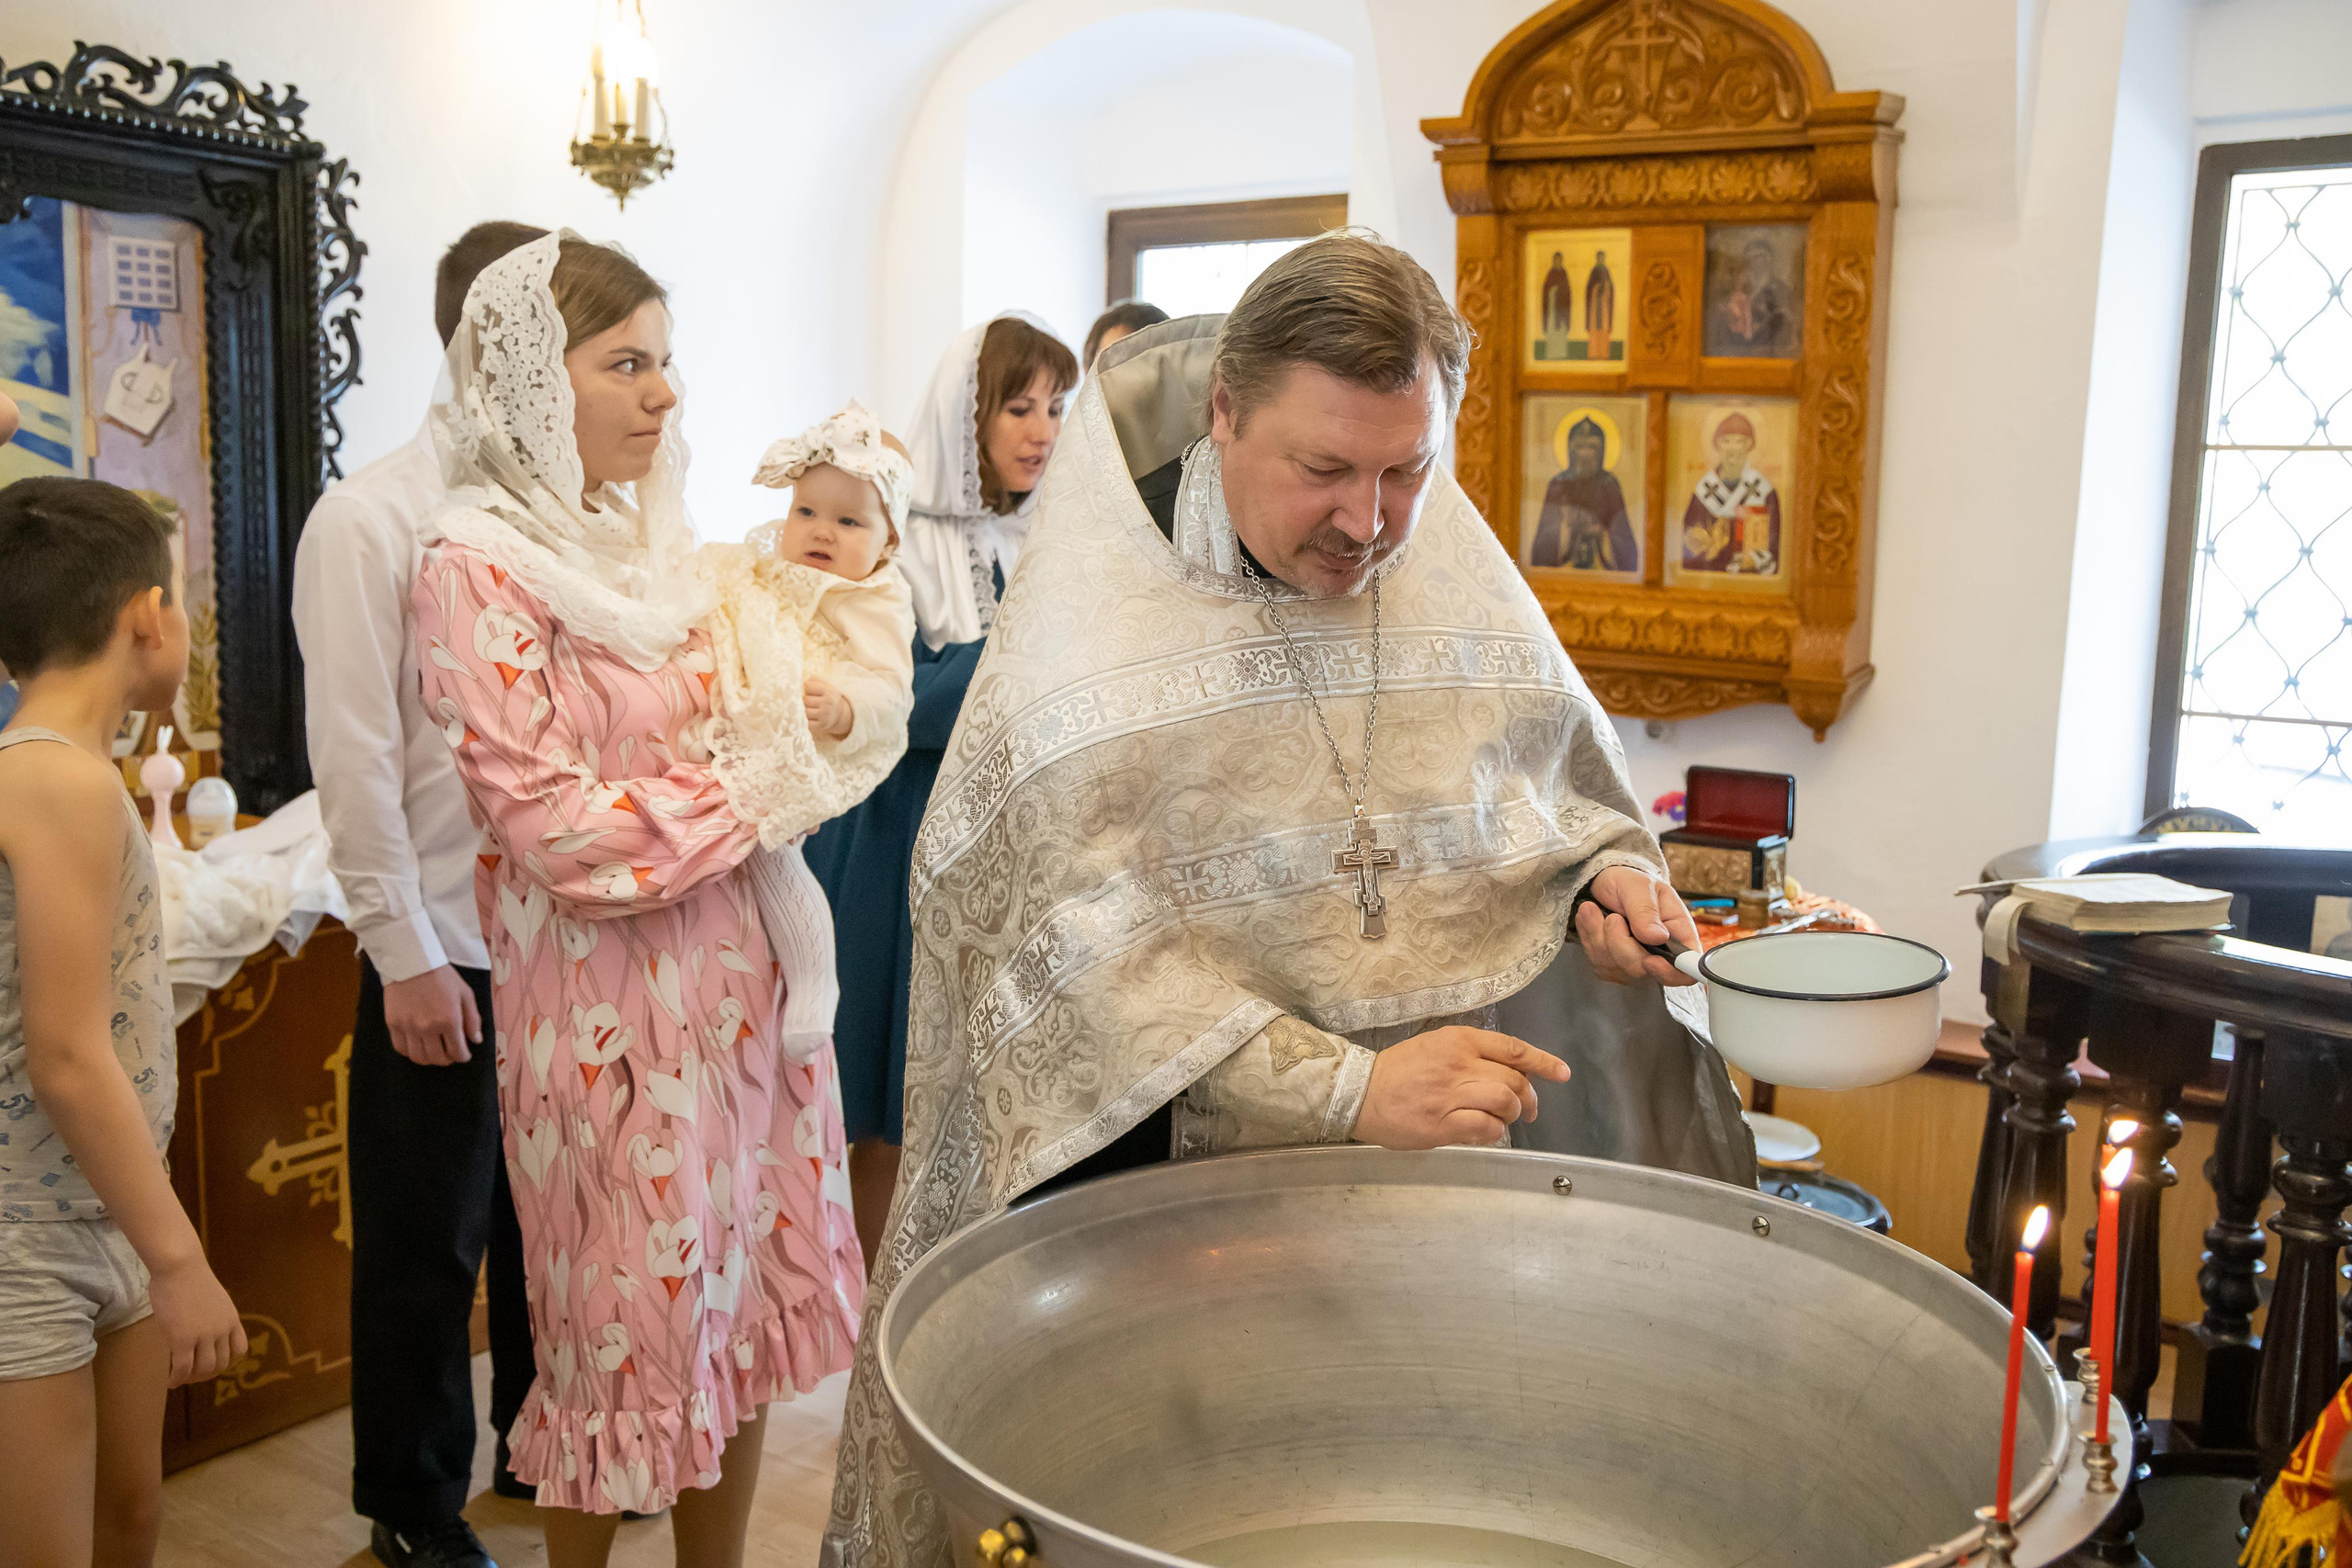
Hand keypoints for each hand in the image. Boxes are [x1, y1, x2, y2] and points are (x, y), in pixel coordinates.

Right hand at [147, 1255, 247, 1386]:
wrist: (179, 1265)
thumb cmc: (189, 1278)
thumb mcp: (212, 1299)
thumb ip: (212, 1316)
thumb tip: (203, 1328)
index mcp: (231, 1319)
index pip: (240, 1350)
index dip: (228, 1363)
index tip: (215, 1366)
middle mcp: (222, 1329)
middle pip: (222, 1363)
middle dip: (208, 1374)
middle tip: (192, 1375)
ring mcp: (204, 1335)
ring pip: (205, 1369)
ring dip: (193, 1378)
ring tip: (181, 1378)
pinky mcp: (183, 1339)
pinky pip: (183, 1368)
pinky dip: (177, 1379)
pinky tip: (170, 1382)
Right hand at [383, 965, 480, 1065]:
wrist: (412, 962)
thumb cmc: (442, 976)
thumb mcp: (465, 994)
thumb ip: (473, 1019)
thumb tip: (476, 1040)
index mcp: (449, 1020)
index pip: (458, 1052)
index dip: (463, 1056)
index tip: (464, 1054)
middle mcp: (428, 1028)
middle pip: (438, 1059)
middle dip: (448, 1059)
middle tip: (450, 1053)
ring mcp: (408, 1027)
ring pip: (418, 1057)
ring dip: (429, 1059)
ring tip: (434, 1050)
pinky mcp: (393, 1024)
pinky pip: (401, 1048)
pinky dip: (410, 1052)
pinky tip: (417, 1044)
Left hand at [803, 676, 852, 739]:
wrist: (840, 715)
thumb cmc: (829, 698)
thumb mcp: (827, 686)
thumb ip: (816, 680)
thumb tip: (805, 682)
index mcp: (829, 692)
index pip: (808, 686)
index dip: (807, 687)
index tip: (811, 690)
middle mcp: (828, 704)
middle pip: (805, 699)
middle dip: (806, 700)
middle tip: (812, 701)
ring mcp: (824, 716)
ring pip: (805, 711)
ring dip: (805, 710)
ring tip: (812, 709)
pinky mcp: (821, 725)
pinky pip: (806, 722)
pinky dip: (806, 719)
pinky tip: (812, 717)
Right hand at [1352, 1027, 1569, 1149]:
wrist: (1360, 1092)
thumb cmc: (1400, 1070)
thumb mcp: (1436, 1046)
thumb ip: (1471, 1055)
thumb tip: (1510, 1073)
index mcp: (1459, 1040)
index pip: (1513, 1049)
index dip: (1543, 1062)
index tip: (1562, 1074)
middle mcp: (1459, 1064)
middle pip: (1514, 1080)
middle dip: (1529, 1098)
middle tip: (1528, 1110)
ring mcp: (1451, 1095)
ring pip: (1504, 1103)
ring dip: (1512, 1115)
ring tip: (1506, 1121)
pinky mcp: (1442, 1124)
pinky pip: (1485, 1128)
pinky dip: (1495, 1132)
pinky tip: (1487, 1132)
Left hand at [1574, 864, 1699, 986]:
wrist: (1603, 883)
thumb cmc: (1628, 882)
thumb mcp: (1639, 887)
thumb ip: (1646, 911)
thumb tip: (1657, 937)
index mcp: (1678, 933)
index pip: (1687, 969)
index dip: (1670, 973)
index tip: (1650, 960)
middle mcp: (1660, 954)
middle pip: (1641, 970)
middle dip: (1619, 943)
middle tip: (1612, 916)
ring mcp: (1636, 963)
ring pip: (1616, 968)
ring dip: (1598, 937)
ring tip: (1594, 910)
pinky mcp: (1613, 966)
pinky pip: (1599, 964)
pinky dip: (1589, 939)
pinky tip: (1590, 920)